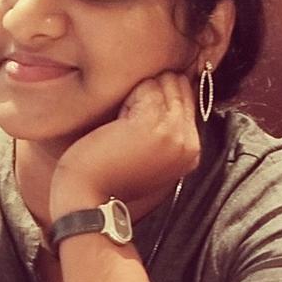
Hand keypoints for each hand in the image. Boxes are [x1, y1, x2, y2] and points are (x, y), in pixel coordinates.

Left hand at [50, 72, 199, 219]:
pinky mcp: (155, 125)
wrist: (89, 200)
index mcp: (192, 151)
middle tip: (131, 122)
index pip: (187, 96)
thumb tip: (170, 83)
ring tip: (125, 125)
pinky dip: (128, 97)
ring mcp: (175, 133)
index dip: (159, 97)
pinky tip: (119, 125)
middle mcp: (190, 142)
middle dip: (153, 91)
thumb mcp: (150, 154)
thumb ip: (168, 126)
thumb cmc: (110, 174)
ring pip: (164, 81)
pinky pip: (147, 87)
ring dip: (140, 93)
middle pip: (178, 84)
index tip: (138, 121)